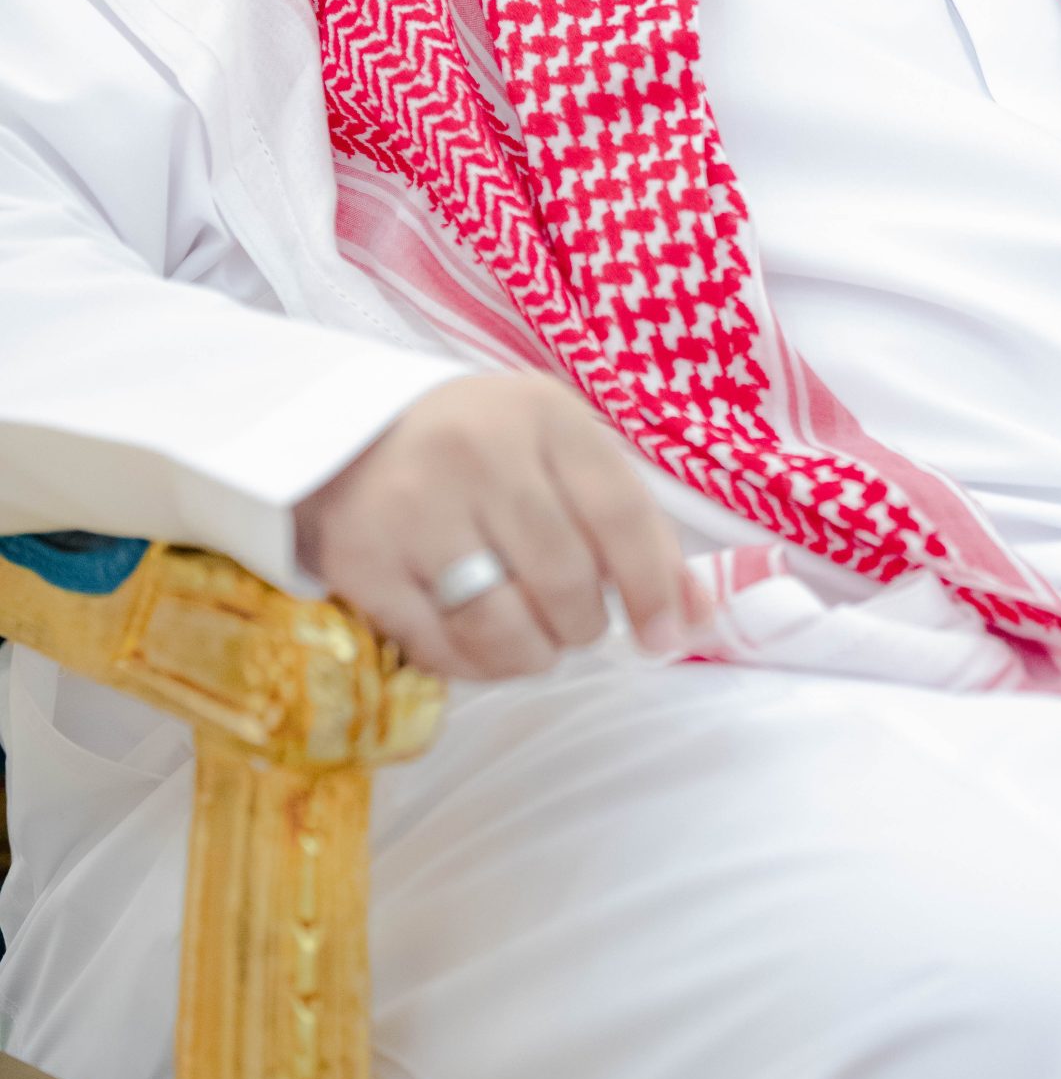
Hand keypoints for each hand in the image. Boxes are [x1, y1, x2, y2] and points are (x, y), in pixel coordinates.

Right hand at [294, 369, 712, 679]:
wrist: (346, 437)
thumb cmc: (479, 449)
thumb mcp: (558, 453)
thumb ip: (629, 523)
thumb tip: (698, 614)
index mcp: (542, 414)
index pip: (619, 514)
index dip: (653, 587)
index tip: (665, 635)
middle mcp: (476, 452)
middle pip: (564, 580)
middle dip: (583, 625)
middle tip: (575, 625)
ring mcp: (412, 507)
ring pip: (502, 626)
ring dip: (532, 655)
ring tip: (532, 642)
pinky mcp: (361, 562)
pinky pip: (439, 648)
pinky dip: (473, 664)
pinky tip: (478, 643)